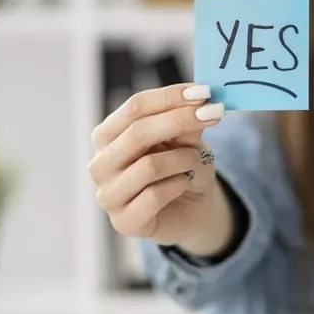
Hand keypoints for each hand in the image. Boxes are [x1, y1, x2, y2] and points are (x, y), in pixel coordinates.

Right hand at [88, 83, 224, 244]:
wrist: (191, 210)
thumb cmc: (182, 170)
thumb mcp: (187, 141)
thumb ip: (186, 124)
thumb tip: (200, 102)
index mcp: (108, 136)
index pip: (134, 107)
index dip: (169, 97)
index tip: (204, 91)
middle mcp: (100, 164)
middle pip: (137, 133)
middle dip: (180, 120)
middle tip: (213, 114)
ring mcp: (108, 195)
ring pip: (149, 166)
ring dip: (184, 159)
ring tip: (196, 161)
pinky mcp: (124, 222)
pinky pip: (154, 196)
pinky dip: (178, 185)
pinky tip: (184, 184)